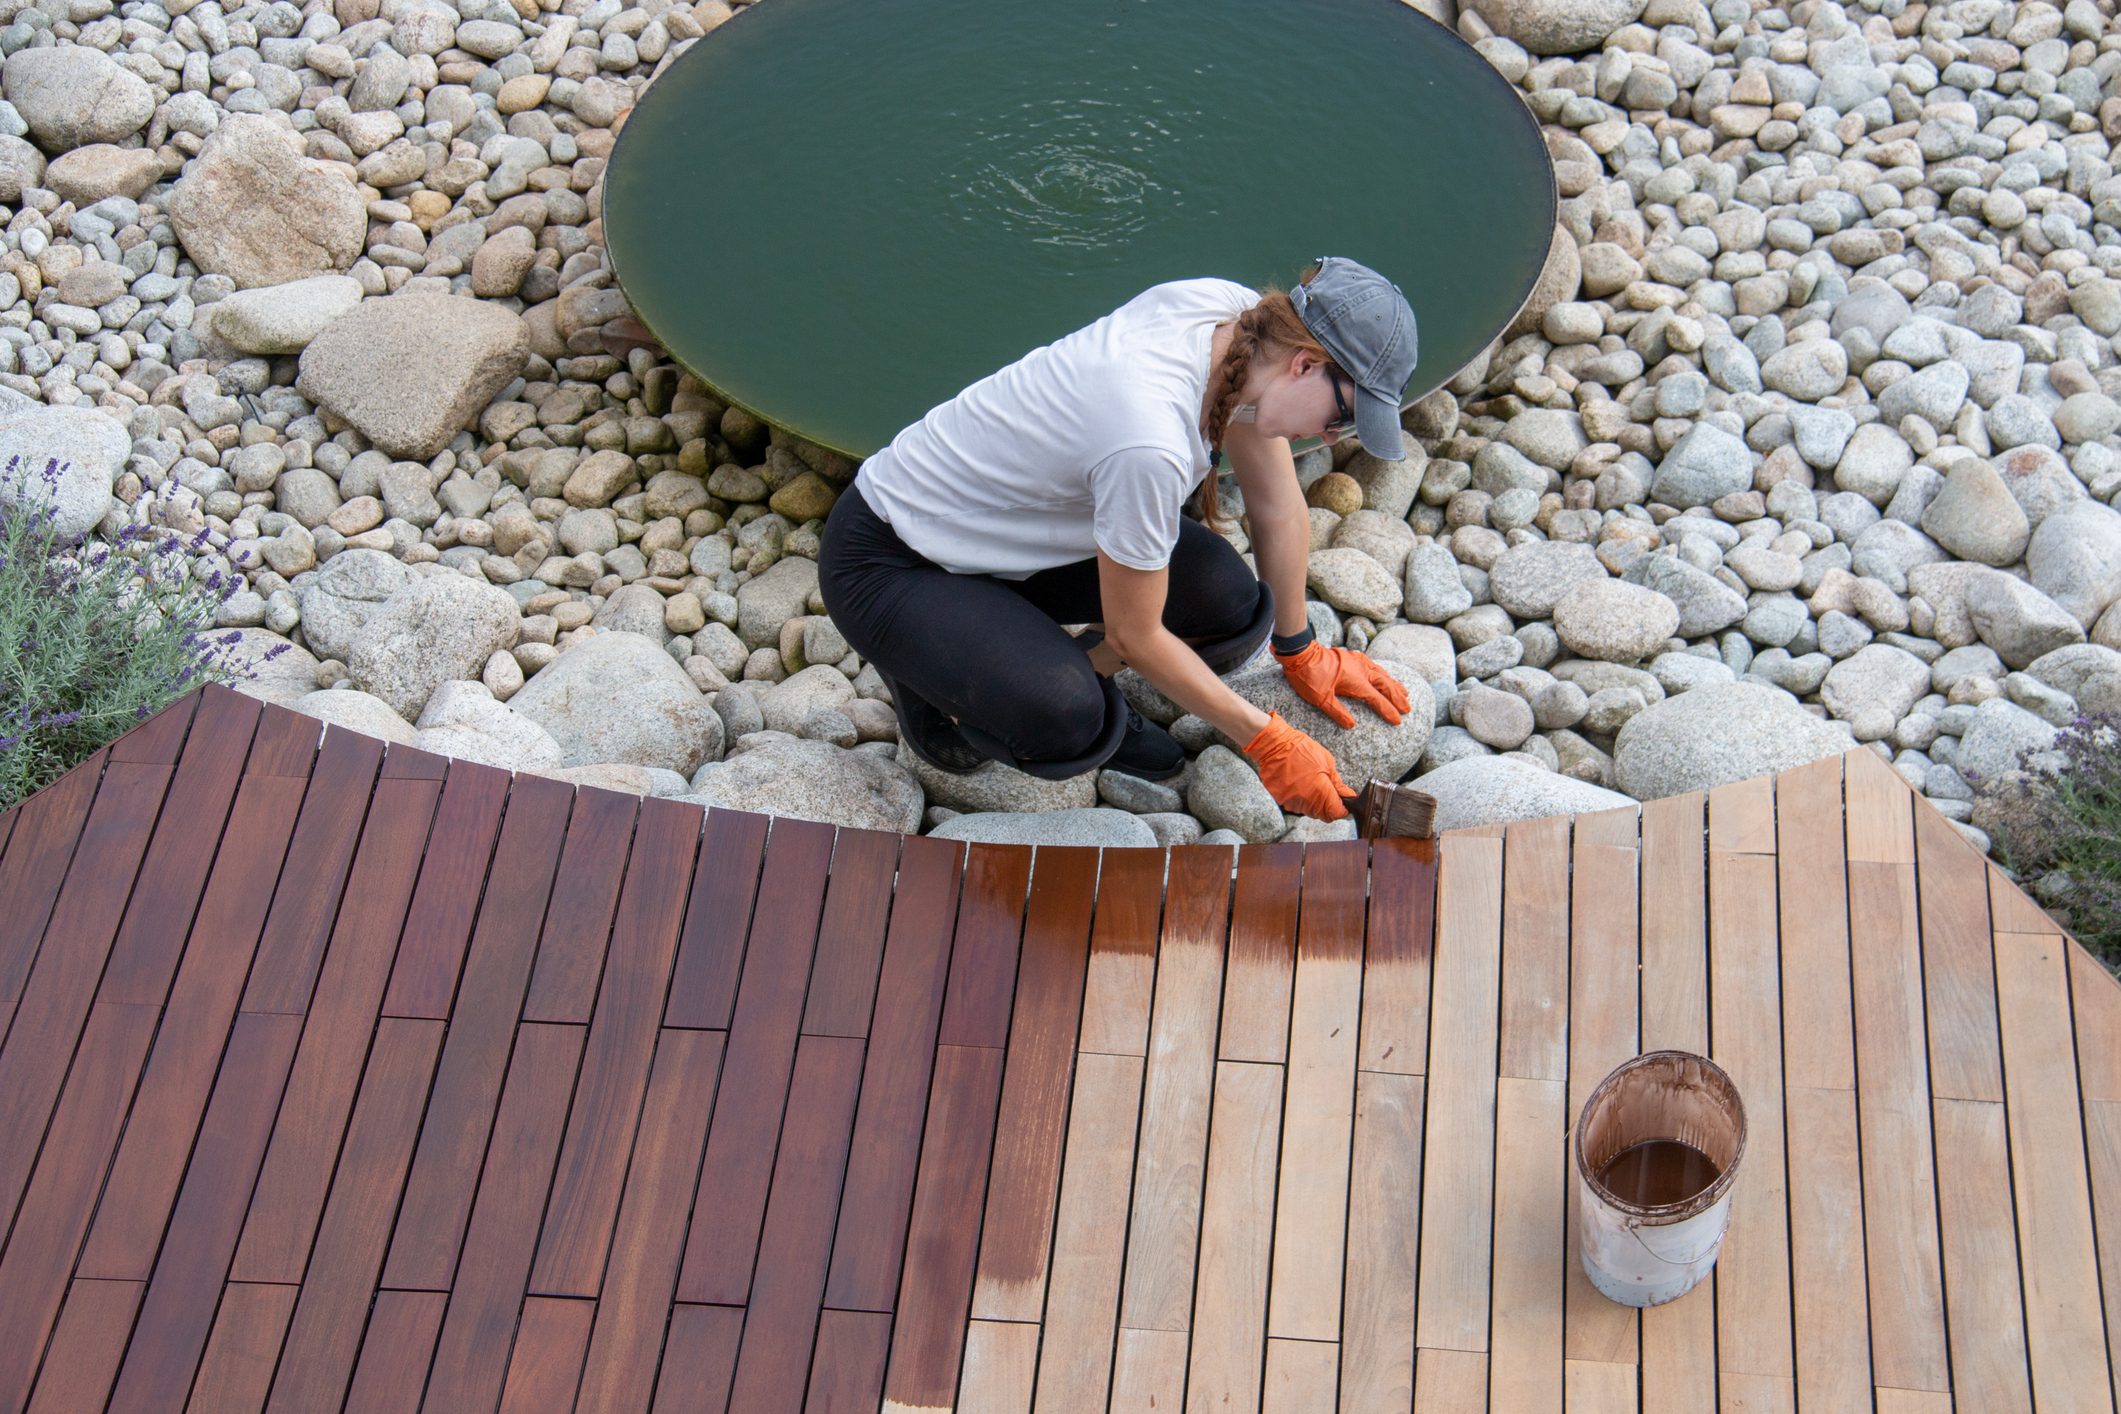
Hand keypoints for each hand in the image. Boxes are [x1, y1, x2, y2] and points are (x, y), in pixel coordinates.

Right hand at [1242, 712, 1352, 819]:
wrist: (1274, 745)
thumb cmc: (1302, 749)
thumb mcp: (1327, 762)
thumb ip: (1337, 784)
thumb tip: (1348, 796)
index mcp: (1320, 792)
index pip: (1336, 813)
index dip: (1342, 808)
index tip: (1343, 800)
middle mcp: (1305, 802)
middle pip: (1323, 814)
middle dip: (1328, 804)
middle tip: (1327, 788)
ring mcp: (1291, 802)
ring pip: (1309, 810)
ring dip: (1314, 801)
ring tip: (1310, 782)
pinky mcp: (1280, 800)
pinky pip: (1295, 804)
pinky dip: (1300, 797)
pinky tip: (1298, 782)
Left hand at [1272, 640, 1410, 729]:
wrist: (1300, 652)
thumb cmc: (1308, 677)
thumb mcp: (1321, 699)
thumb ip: (1338, 712)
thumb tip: (1352, 725)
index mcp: (1357, 682)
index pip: (1378, 700)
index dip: (1389, 711)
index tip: (1398, 720)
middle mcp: (1361, 670)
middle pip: (1386, 685)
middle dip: (1398, 697)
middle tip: (1408, 708)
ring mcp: (1357, 661)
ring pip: (1381, 674)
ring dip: (1393, 684)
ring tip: (1405, 692)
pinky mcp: (1351, 656)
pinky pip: (1373, 665)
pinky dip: (1382, 673)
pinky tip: (1384, 675)